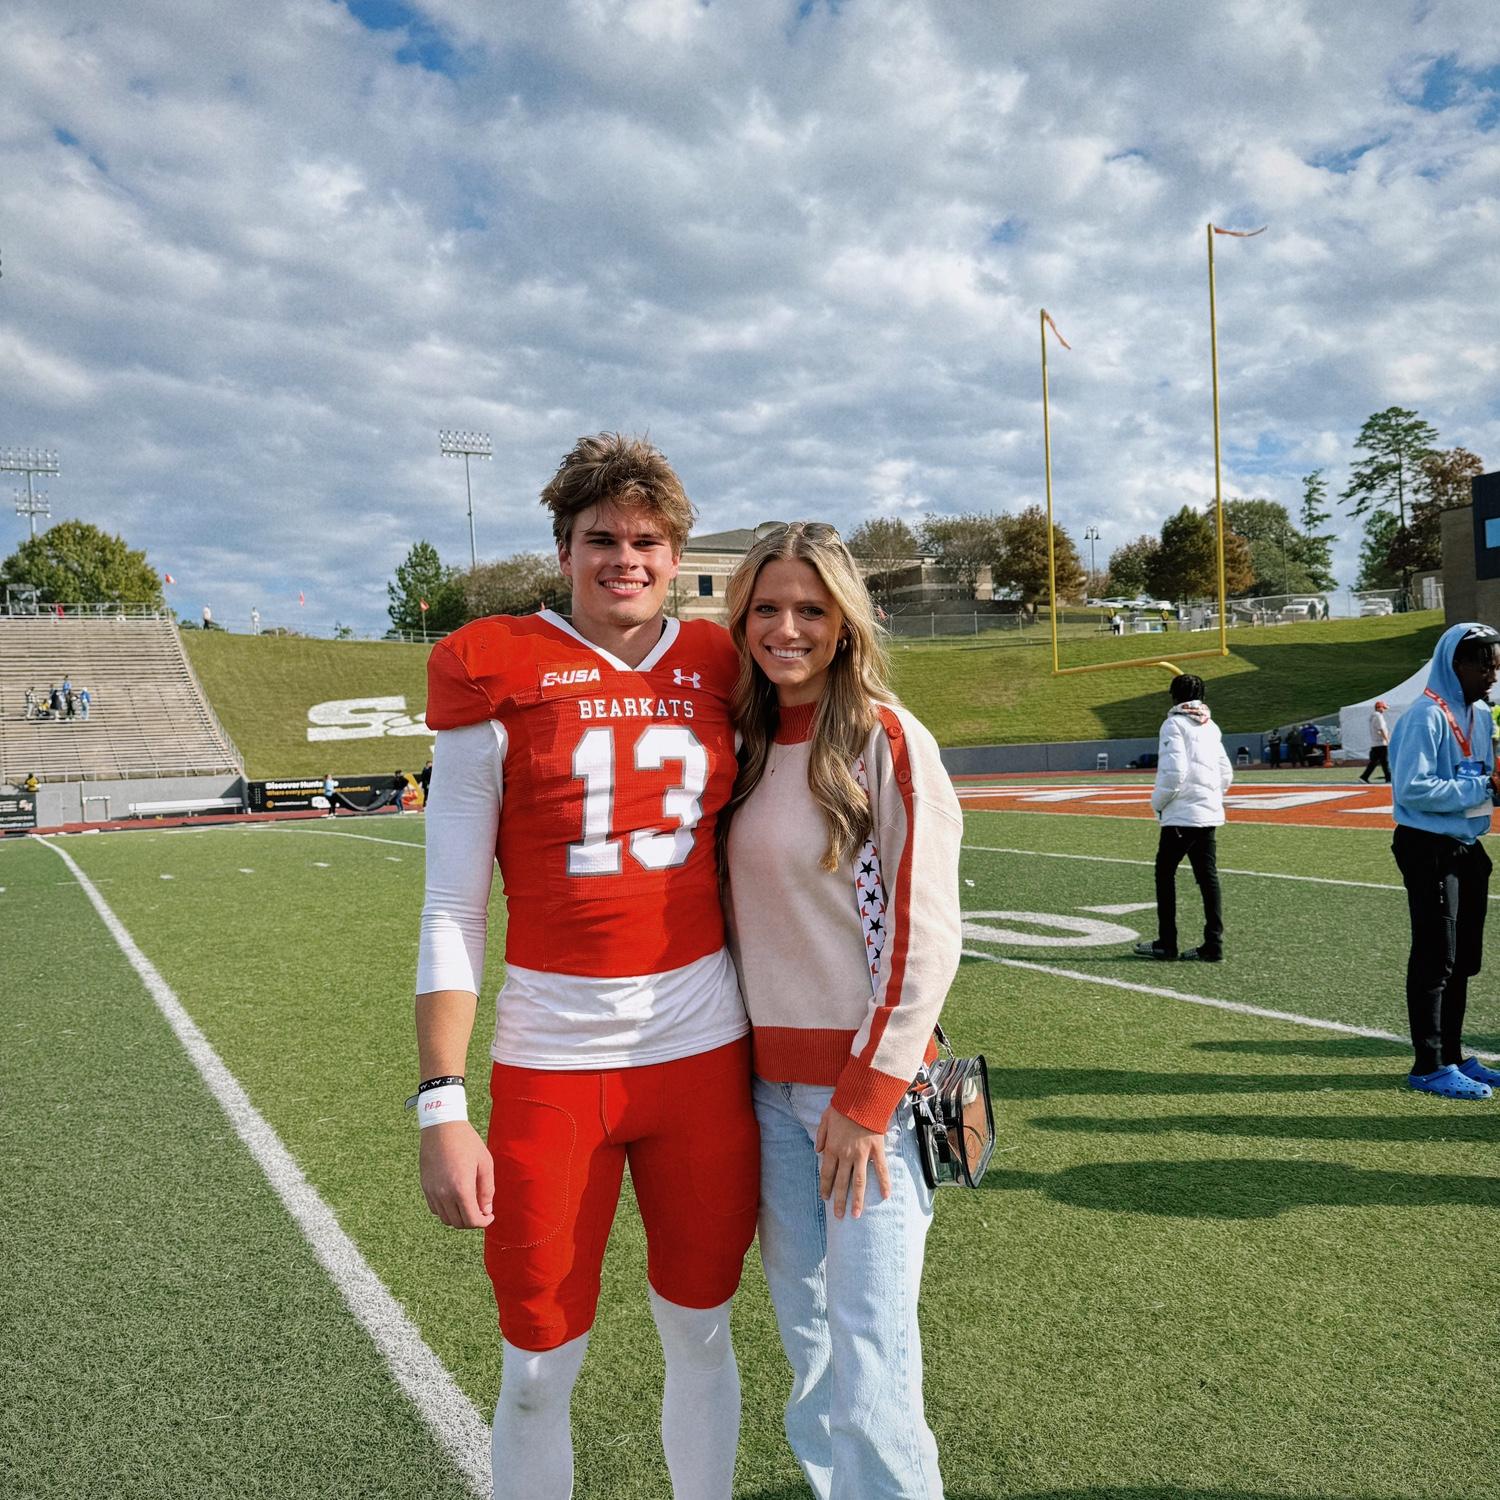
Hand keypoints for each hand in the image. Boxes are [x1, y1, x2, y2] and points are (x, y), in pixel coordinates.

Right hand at [419, 1121, 494, 1227]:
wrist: (442, 1127)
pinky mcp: (425, 1187)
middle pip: (458, 1223)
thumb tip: (486, 1209)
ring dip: (458, 1217)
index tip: (489, 1216)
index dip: (483, 1222)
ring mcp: (432, 1191)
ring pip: (445, 1218)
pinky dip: (446, 1210)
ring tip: (469, 1204)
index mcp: (461, 1188)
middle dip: (472, 1221)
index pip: (471, 1220)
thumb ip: (487, 1189)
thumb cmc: (467, 1142)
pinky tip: (455, 1198)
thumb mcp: (485, 1163)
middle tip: (481, 1211)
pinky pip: (435, 1209)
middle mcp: (444, 1194)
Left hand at [815, 1105, 890, 1220]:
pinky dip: (884, 1183)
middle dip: (839, 1201)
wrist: (862, 1097)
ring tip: (856, 1214)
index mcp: (832, 1148)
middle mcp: (846, 1155)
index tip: (825, 1198)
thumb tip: (817, 1151)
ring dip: (857, 1200)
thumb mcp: (825, 1118)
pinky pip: (881, 1170)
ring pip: (859, 1182)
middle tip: (839, 1216)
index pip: (826, 1173)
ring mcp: (862, 1154)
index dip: (826, 1187)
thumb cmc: (843, 1106)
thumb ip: (820, 1136)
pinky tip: (885, 1196)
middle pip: (841, 1183)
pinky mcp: (876, 1150)